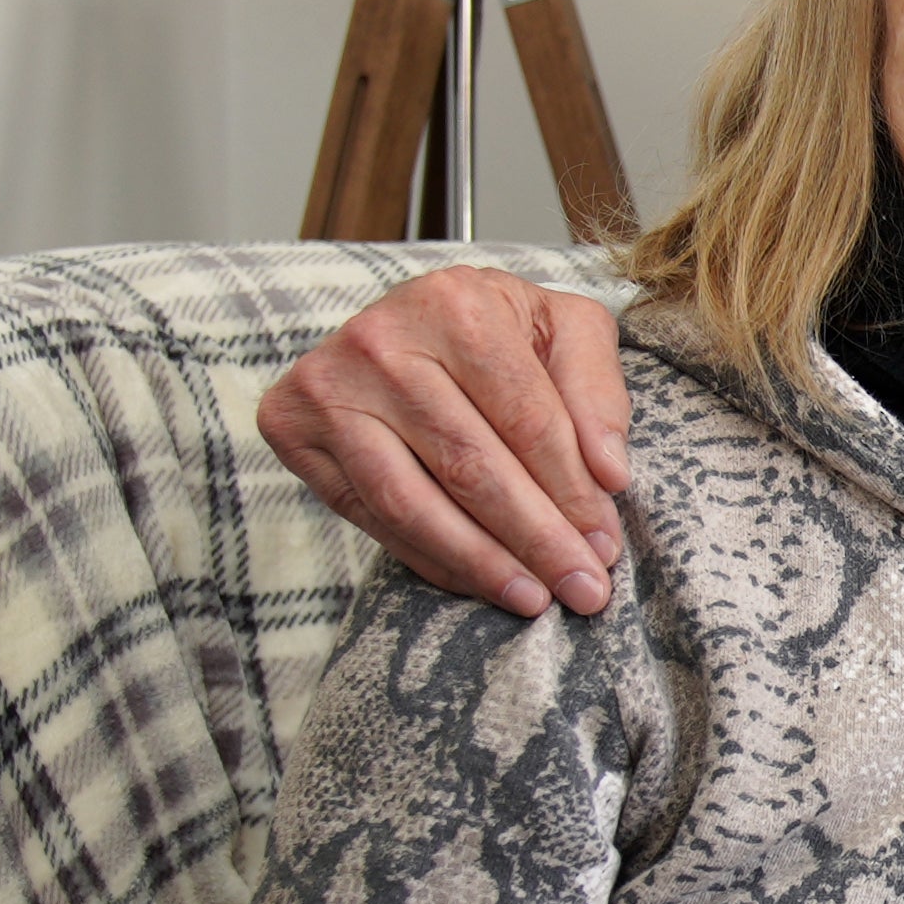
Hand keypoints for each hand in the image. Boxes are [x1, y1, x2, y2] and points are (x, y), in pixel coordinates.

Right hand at [255, 268, 632, 617]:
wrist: (406, 320)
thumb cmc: (497, 327)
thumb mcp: (565, 329)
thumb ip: (597, 392)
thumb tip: (609, 474)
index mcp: (456, 304)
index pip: (526, 420)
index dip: (572, 492)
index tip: (604, 545)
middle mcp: (381, 342)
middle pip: (470, 466)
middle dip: (535, 539)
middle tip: (583, 589)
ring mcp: (328, 388)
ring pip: (413, 503)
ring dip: (482, 563)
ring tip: (534, 599)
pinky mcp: (294, 431)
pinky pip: (372, 517)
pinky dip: (432, 560)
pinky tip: (479, 582)